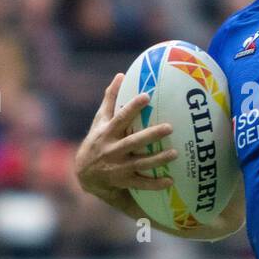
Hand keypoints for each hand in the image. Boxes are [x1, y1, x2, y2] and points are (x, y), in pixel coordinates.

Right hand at [74, 74, 176, 201]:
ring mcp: (118, 167)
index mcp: (107, 133)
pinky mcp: (124, 181)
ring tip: (175, 153)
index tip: (147, 96)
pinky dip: (155, 184)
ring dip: (158, 159)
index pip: (120, 118)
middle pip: (133, 142)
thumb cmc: (97, 140)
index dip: (133, 107)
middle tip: (169, 127)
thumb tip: (121, 75)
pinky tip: (170, 181)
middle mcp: (112, 150)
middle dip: (151, 135)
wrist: (84, 173)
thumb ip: (110, 99)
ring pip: (140, 163)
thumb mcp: (99, 120)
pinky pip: (141, 184)